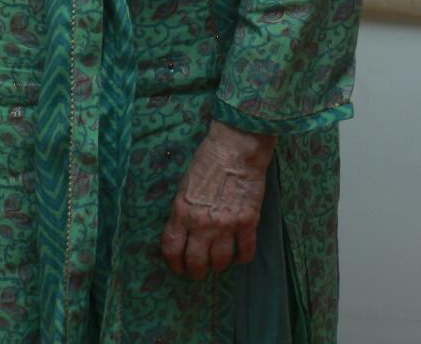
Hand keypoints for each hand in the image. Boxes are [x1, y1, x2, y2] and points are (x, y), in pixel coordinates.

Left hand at [159, 123, 275, 279]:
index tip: (177, 267)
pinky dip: (242, 258)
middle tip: (198, 272)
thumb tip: (184, 231)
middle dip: (196, 271)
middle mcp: (202, 223)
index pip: (172, 248)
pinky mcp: (248, 222)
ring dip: (219, 266)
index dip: (174, 262)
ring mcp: (226, 225)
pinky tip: (240, 255)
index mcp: (182, 212)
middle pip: (196, 262)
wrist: (236, 148)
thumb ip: (184, 210)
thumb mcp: (185, 185)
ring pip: (221, 262)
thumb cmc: (208, 160)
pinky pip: (245, 252)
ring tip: (219, 263)